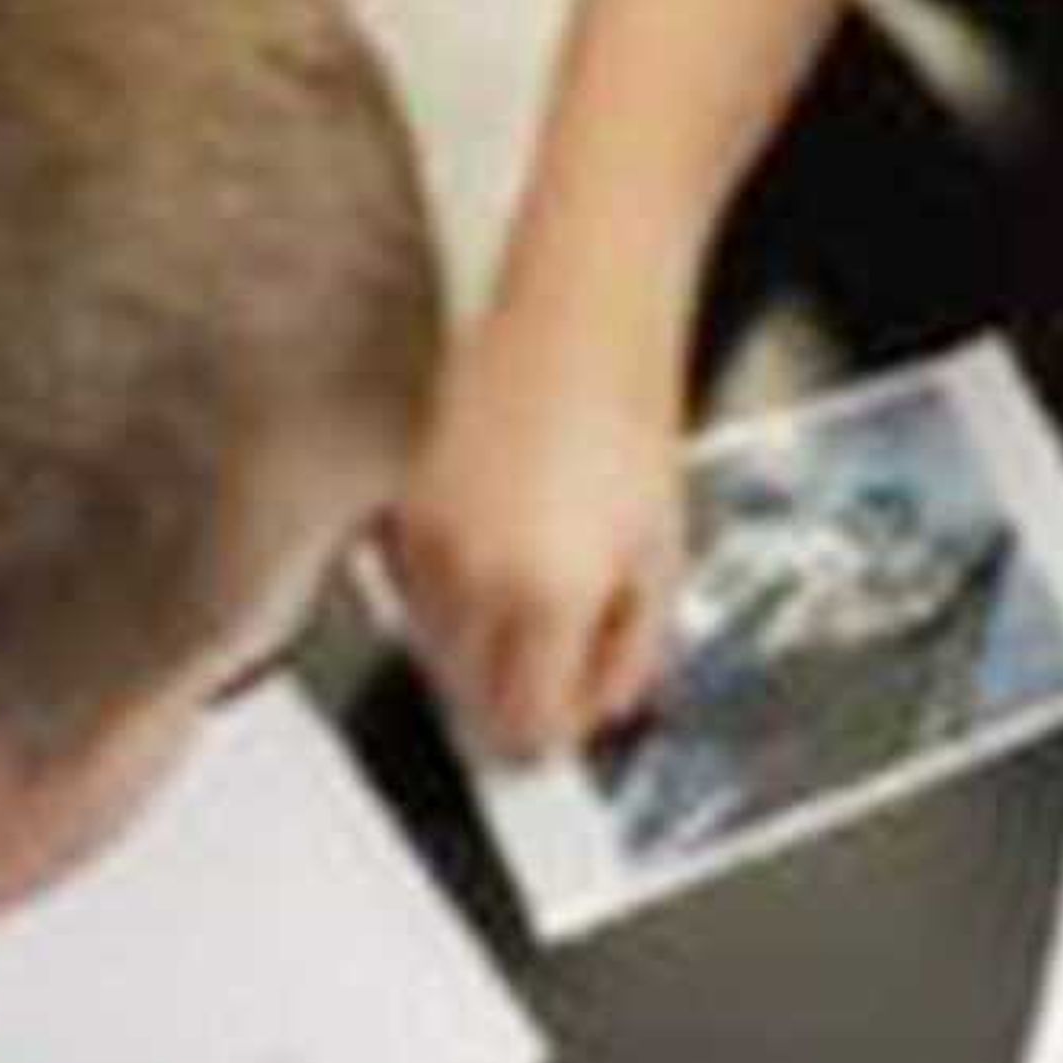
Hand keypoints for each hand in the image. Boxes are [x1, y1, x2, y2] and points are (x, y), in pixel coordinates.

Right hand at [384, 298, 686, 758]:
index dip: (552, 739)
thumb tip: (607, 711)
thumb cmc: (628, 420)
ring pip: (435, 653)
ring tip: (534, 594)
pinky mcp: (398, 512)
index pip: (527, 725)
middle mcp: (474, 581)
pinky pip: (411, 597)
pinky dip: (446, 601)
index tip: (565, 728)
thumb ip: (635, 649)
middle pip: (472, 701)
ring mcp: (425, 547)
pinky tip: (493, 557)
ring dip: (479, 651)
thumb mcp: (664, 553)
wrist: (576, 324)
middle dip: (515, 698)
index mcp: (550, 598)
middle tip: (560, 666)